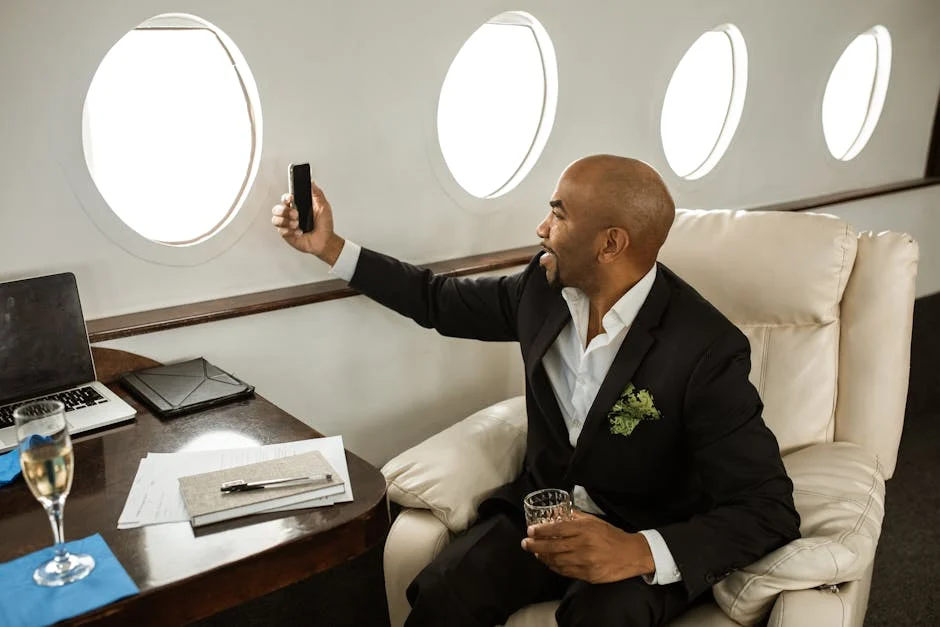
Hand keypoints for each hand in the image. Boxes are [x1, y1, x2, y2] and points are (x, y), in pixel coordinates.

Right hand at [271, 180, 343, 264]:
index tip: (291, 198)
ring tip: (297, 224)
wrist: (325, 241)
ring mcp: (288, 225)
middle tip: (296, 214)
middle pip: (277, 208)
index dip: (286, 197)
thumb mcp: (323, 206)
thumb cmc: (324, 225)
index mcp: (298, 206)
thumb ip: (317, 193)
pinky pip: (281, 231)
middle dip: (285, 211)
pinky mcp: (287, 235)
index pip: (285, 198)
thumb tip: (312, 182)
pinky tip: (299, 232)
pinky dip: (291, 232)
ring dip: (286, 222)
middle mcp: (291, 214)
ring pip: (276, 219)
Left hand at [520, 510, 654, 583]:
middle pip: (553, 546)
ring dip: (543, 557)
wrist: (630, 554)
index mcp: (585, 529)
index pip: (558, 529)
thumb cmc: (610, 535)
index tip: (530, 531)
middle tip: (525, 543)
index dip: (542, 531)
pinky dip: (554, 567)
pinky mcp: (588, 575)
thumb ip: (575, 517)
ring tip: (535, 552)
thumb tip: (556, 512)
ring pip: (557, 561)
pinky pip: (565, 571)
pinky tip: (549, 562)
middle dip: (536, 545)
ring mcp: (585, 562)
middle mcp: (584, 545)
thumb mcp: (594, 521)